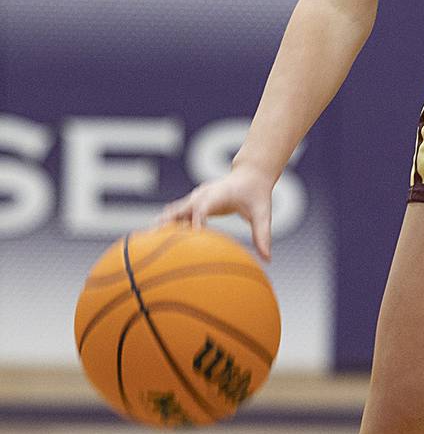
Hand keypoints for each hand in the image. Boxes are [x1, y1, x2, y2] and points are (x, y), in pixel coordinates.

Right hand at [160, 161, 275, 260]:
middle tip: (153, 239)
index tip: (190, 236)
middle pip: (182, 209)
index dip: (196, 221)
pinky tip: (154, 241)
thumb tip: (268, 259)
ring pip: (175, 211)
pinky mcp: (193, 203)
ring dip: (162, 225)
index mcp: (219, 194)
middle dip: (168, 223)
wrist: (249, 175)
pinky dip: (167, 225)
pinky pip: (177, 215)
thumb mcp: (262, 213)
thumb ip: (263, 235)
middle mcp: (203, 194)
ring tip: (146, 242)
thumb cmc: (257, 195)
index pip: (203, 207)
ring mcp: (196, 198)